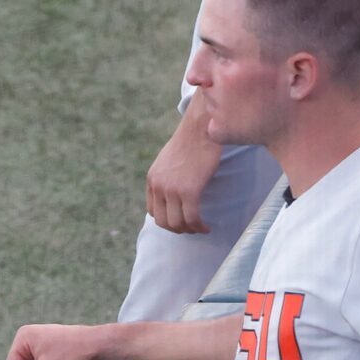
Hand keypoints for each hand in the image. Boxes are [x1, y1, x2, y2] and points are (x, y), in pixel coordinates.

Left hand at [147, 114, 223, 234]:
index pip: (153, 212)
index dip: (167, 220)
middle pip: (163, 222)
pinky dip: (199, 226)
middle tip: (192, 228)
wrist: (201, 129)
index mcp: (152, 179)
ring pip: (177, 223)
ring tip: (201, 228)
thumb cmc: (191, 142)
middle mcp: (158, 186)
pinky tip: (206, 226)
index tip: (181, 221)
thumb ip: (166, 177)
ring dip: (190, 230)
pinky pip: (192, 218)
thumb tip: (173, 192)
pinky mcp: (189, 190)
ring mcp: (172, 189)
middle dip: (178, 229)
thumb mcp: (169, 161)